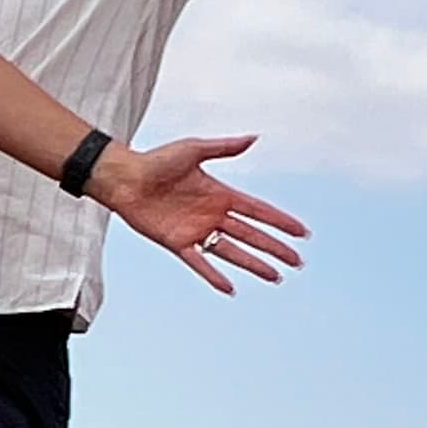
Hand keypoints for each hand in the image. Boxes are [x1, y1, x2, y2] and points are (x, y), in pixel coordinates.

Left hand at [96, 135, 307, 295]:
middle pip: (252, 235)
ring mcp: (196, 231)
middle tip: (297, 262)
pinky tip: (231, 289)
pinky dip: (214, 276)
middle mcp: (212, 214)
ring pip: (232, 252)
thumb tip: (254, 138)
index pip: (258, 211)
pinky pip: (199, 263)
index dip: (280, 222)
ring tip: (275, 277)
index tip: (302, 232)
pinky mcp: (177, 243)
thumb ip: (224, 148)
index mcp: (220, 193)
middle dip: (275, 248)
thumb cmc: (155, 160)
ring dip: (254, 264)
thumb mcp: (194, 150)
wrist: (124, 178)